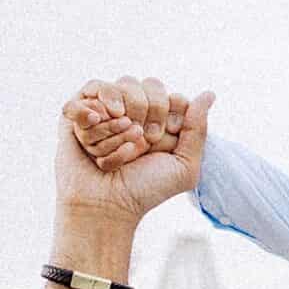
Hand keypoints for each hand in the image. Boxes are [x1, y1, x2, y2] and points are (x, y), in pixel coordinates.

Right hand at [54, 77, 212, 229]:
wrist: (105, 203)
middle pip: (146, 84)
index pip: (172, 95)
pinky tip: (94, 122)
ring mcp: (109, 109)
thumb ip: (198, 130)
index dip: (169, 112)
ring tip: (115, 146)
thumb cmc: (144, 190)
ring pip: (118, 88)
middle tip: (140, 144)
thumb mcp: (184, 167)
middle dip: (145, 114)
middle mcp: (136, 112)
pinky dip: (92, 109)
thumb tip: (208, 94)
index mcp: (162, 123)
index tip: (162, 137)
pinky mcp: (81, 110)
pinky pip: (89, 90)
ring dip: (118, 124)